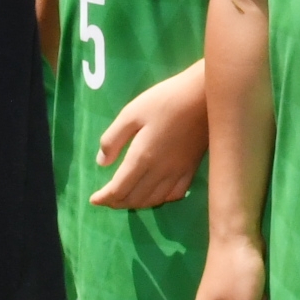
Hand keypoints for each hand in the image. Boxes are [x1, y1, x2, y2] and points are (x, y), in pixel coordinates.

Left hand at [89, 63, 208, 209]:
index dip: (104, 198)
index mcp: (142, 158)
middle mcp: (160, 172)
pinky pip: (175, 195)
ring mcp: (178, 172)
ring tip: (127, 198)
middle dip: (117, 203)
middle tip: (107, 199)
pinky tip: (156, 193)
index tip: (94, 199)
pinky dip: (160, 199)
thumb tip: (102, 162)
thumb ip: (113, 139)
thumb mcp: (132, 112)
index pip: (119, 189)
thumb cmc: (166, 99)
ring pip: (154, 200)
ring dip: (137, 204)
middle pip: (135, 198)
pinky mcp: (192, 168)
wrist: (205, 95)